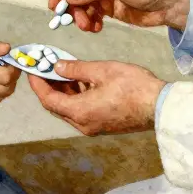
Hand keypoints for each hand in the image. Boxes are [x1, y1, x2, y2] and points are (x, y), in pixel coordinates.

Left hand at [28, 59, 165, 135]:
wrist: (161, 106)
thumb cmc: (133, 86)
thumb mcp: (101, 70)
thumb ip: (75, 69)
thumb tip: (57, 66)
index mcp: (79, 112)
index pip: (48, 100)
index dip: (37, 84)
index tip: (32, 69)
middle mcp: (83, 124)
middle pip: (56, 106)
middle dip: (48, 87)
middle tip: (45, 68)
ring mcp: (93, 127)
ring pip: (69, 109)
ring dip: (63, 91)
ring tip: (61, 70)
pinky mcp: (103, 125)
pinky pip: (81, 111)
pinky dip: (76, 97)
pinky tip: (79, 81)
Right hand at [48, 0, 189, 32]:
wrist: (170, 4)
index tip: (55, 4)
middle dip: (70, 5)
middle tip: (72, 21)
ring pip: (78, 3)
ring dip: (79, 16)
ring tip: (88, 27)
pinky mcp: (105, 5)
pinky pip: (88, 13)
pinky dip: (89, 22)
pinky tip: (96, 28)